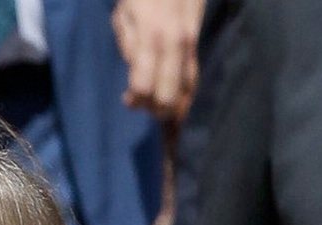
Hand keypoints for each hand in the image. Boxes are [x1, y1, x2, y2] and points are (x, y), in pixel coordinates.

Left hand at [113, 0, 203, 120]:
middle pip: (169, 93)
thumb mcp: (124, 16)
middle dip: (155, 107)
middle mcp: (176, 44)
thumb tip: (137, 74)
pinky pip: (194, 73)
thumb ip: (130, 46)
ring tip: (160, 110)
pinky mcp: (198, 42)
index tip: (127, 99)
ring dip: (173, 103)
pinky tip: (179, 101)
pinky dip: (186, 91)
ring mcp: (191, 43)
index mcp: (151, 37)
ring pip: (187, 86)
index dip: (136, 99)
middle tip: (143, 106)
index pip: (144, 84)